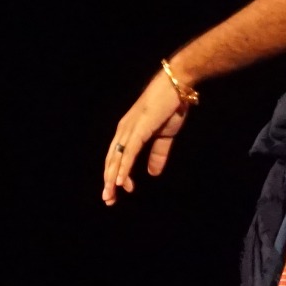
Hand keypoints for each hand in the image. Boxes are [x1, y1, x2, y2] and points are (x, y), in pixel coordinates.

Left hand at [103, 72, 190, 204]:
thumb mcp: (165, 136)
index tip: (123, 191)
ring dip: (112, 179)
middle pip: (112, 160)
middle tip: (108, 200)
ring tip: (110, 196)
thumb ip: (158, 154)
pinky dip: (123, 168)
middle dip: (108, 181)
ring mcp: (129, 129)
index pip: (118, 157)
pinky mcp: (138, 129)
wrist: (177, 85)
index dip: (117, 175)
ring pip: (116, 159)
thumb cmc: (171, 106)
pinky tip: (121, 181)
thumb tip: (153, 174)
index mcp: (129, 131)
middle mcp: (124, 130)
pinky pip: (128, 152)